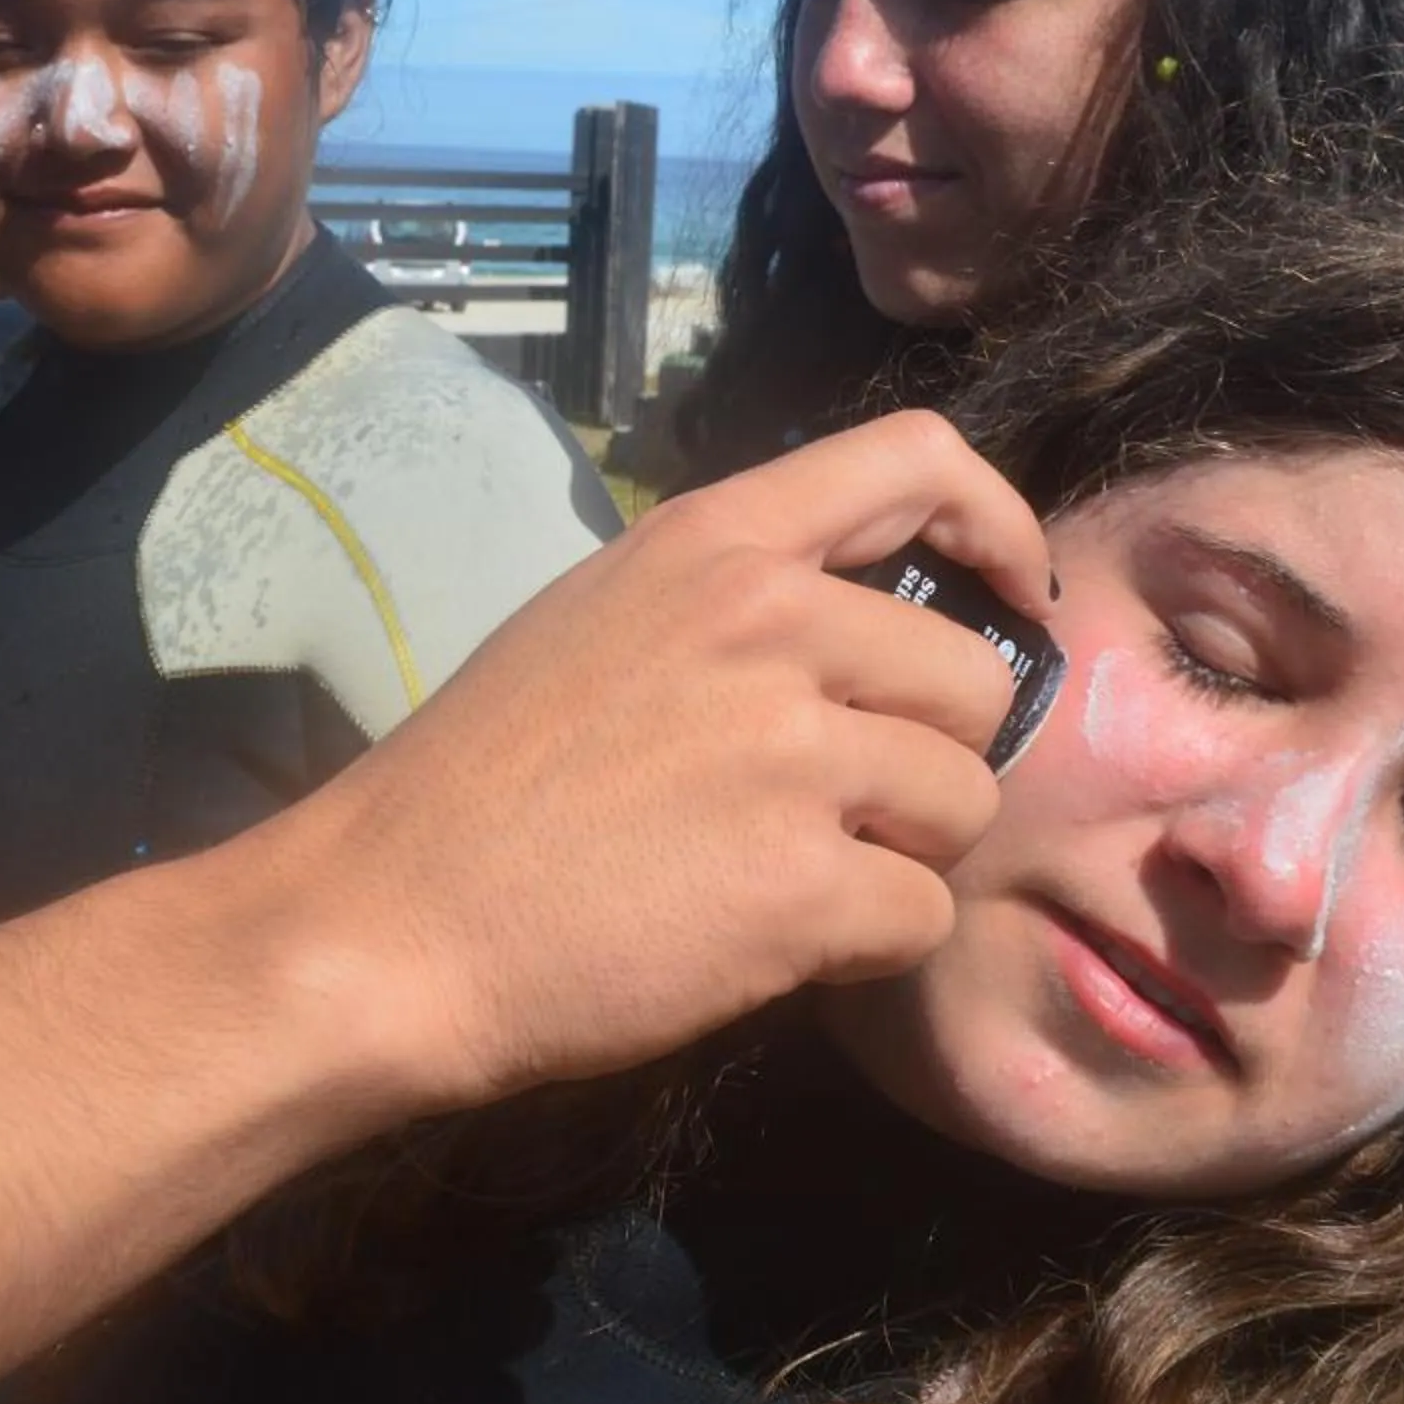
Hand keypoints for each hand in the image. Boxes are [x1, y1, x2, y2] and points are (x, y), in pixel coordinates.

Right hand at [254, 409, 1048, 1113]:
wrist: (390, 923)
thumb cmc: (481, 782)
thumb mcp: (602, 617)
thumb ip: (736, 597)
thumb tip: (866, 626)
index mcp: (716, 542)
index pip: (918, 456)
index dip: (999, 523)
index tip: (1013, 597)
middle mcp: (771, 622)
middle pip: (975, 681)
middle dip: (930, 757)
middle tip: (833, 809)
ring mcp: (791, 753)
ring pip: (963, 805)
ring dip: (901, 856)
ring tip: (783, 876)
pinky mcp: (803, 885)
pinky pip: (922, 916)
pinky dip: (865, 947)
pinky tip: (768, 943)